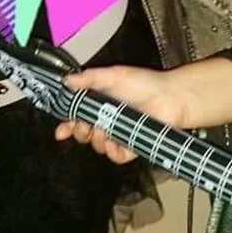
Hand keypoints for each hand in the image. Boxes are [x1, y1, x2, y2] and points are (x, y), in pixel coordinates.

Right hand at [54, 66, 189, 163]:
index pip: (77, 116)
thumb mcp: (113, 75)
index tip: (60, 132)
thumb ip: (89, 78)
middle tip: (85, 126)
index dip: (67, 125)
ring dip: (98, 140)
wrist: (171, 98)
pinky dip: (114, 152)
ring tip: (106, 131)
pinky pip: (117, 156)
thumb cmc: (145, 83)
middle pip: (84, 133)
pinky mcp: (132, 146)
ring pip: (98, 145)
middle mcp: (108, 118)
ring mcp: (119, 133)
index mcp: (100, 102)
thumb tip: (67, 80)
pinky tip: (115, 144)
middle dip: (80, 132)